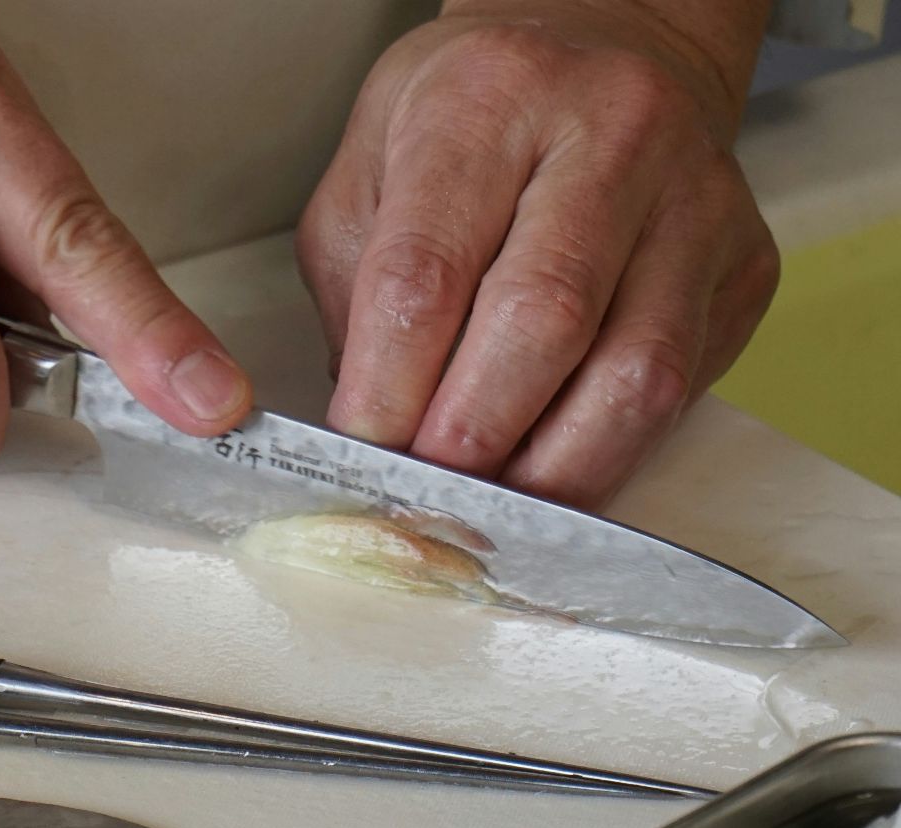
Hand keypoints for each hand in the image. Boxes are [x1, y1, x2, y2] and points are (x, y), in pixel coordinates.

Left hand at [296, 0, 777, 508]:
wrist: (606, 53)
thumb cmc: (469, 121)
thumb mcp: (368, 172)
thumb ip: (356, 295)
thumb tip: (371, 430)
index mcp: (490, 100)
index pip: (428, 273)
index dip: (389, 387)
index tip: (363, 453)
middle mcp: (612, 136)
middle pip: (544, 322)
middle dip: (473, 436)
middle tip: (425, 492)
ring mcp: (696, 201)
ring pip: (636, 375)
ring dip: (552, 468)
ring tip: (490, 502)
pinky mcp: (744, 266)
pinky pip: (683, 391)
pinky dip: (610, 451)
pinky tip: (553, 461)